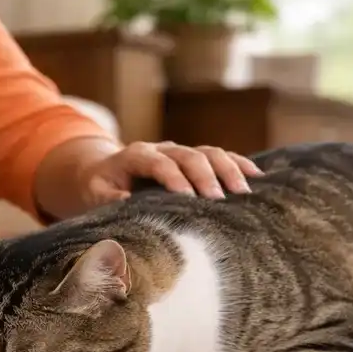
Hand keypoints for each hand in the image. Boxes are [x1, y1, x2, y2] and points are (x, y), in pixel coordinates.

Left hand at [78, 141, 263, 207]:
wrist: (102, 171)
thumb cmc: (98, 187)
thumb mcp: (94, 194)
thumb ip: (108, 199)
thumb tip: (126, 202)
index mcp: (135, 156)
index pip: (158, 163)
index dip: (174, 178)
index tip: (188, 198)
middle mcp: (161, 149)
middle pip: (188, 155)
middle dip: (205, 176)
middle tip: (218, 199)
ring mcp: (179, 152)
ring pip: (208, 152)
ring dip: (228, 170)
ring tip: (244, 192)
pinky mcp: (192, 159)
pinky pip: (219, 156)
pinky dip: (238, 163)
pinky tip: (257, 177)